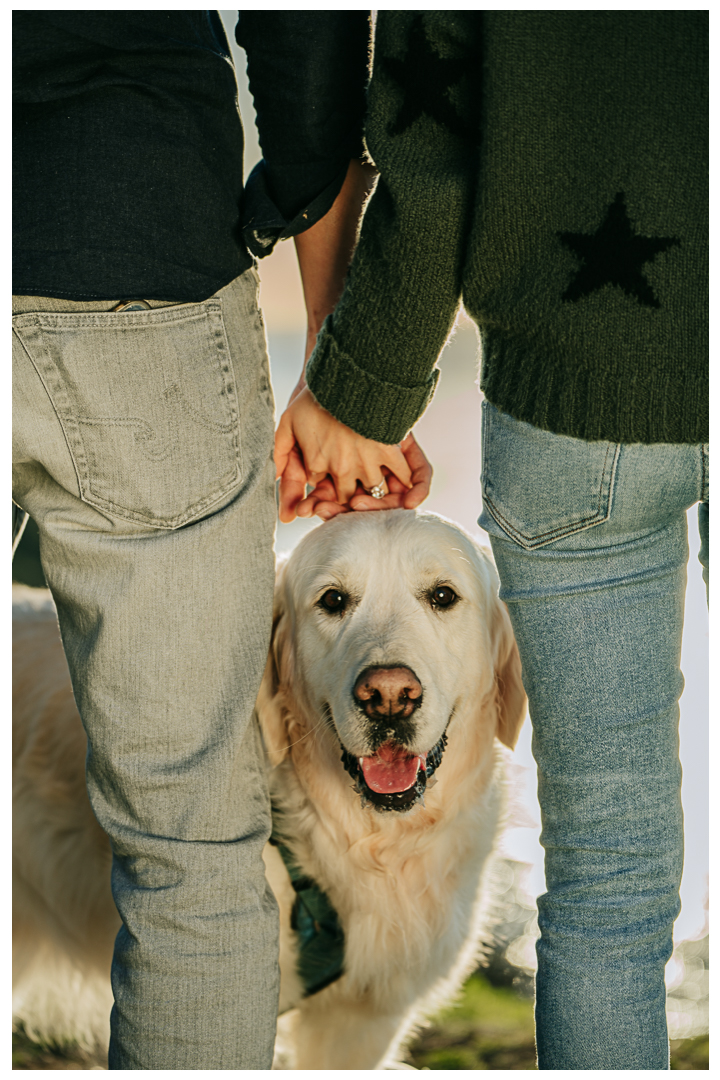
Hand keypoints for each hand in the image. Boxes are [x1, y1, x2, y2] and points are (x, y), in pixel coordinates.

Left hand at [275, 386, 414, 521]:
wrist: (344, 373)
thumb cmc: (314, 397)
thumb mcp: (287, 424)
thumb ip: (278, 455)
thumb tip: (274, 482)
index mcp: (316, 465)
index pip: (320, 487)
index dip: (323, 481)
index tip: (325, 473)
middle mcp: (341, 469)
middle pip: (346, 495)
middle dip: (346, 494)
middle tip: (350, 484)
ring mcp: (365, 463)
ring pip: (373, 489)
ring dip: (373, 488)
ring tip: (372, 479)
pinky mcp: (387, 451)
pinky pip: (400, 475)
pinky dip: (404, 482)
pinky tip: (403, 484)